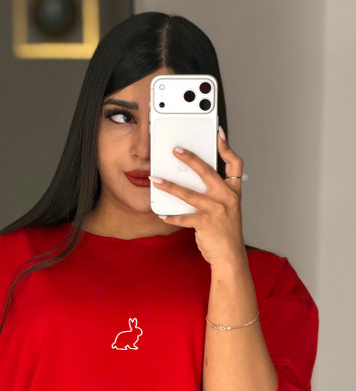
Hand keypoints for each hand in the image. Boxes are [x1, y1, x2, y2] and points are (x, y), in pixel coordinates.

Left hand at [150, 129, 245, 267]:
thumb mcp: (227, 209)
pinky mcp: (205, 223)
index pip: (235, 163)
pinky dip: (171, 216)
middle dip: (190, 158)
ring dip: (169, 185)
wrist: (230, 257)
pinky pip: (183, 217)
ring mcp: (217, 210)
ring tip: (155, 179)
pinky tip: (161, 214)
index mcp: (234, 191)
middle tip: (175, 150)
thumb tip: (192, 180)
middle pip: (207, 171)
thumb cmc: (225, 232)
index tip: (217, 133)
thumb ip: (215, 193)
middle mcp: (227, 197)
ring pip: (189, 193)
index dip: (227, 147)